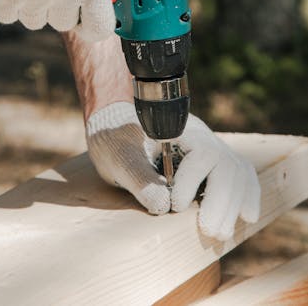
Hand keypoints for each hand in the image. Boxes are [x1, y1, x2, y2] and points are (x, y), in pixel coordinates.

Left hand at [86, 102, 260, 240]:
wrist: (116, 131)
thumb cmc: (115, 142)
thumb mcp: (118, 158)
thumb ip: (138, 178)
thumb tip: (163, 205)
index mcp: (175, 129)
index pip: (201, 152)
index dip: (193, 181)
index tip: (175, 205)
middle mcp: (199, 136)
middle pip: (225, 163)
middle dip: (222, 200)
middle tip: (209, 231)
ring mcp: (209, 147)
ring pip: (237, 170)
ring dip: (234, 204)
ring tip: (220, 234)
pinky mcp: (214, 162)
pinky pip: (240, 174)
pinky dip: (247, 193)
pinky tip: (247, 216)